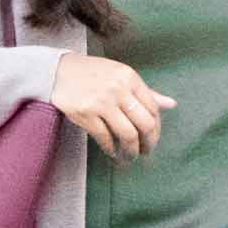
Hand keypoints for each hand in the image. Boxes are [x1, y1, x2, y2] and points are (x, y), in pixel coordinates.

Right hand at [49, 53, 175, 160]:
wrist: (57, 71)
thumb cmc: (93, 73)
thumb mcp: (121, 76)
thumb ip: (145, 91)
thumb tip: (171, 104)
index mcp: (130, 78)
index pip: (153, 108)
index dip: (156, 127)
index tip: (153, 137)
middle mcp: (119, 90)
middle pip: (144, 123)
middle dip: (148, 142)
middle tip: (146, 152)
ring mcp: (102, 102)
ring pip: (127, 134)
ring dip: (131, 150)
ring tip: (130, 156)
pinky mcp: (85, 114)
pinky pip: (104, 137)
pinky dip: (111, 148)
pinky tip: (113, 152)